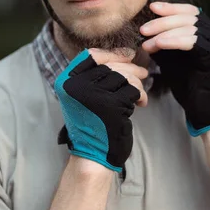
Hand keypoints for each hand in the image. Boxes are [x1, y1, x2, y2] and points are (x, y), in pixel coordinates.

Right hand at [55, 49, 147, 171]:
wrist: (92, 155)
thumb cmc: (93, 124)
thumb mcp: (84, 96)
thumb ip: (96, 76)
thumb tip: (126, 54)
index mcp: (66, 82)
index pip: (91, 55)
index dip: (112, 54)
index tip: (128, 56)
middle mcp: (76, 86)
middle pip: (111, 65)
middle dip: (131, 68)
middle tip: (144, 72)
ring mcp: (92, 96)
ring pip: (124, 76)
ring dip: (137, 84)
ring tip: (139, 95)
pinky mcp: (110, 107)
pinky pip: (133, 90)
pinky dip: (140, 95)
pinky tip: (140, 103)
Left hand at [139, 2, 209, 135]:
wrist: (204, 110)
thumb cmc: (188, 86)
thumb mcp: (173, 58)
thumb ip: (165, 42)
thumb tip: (147, 28)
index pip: (190, 12)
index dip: (171, 8)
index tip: (151, 8)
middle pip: (189, 17)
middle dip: (163, 21)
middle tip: (143, 30)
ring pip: (190, 27)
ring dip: (164, 32)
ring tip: (147, 43)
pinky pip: (193, 42)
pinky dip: (174, 41)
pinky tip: (159, 44)